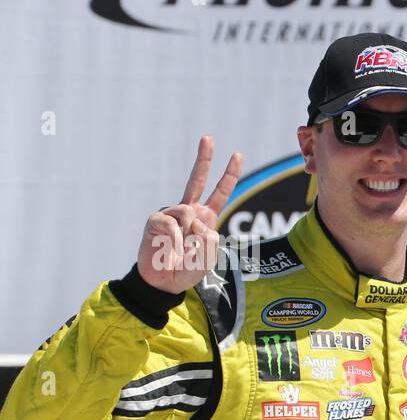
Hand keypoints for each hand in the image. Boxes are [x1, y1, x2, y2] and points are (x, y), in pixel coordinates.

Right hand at [137, 136, 243, 293]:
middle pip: (197, 180)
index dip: (229, 175)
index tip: (237, 154)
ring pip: (188, 211)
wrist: (164, 282)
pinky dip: (175, 242)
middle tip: (208, 137)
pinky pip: (172, 224)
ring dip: (189, 235)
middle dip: (204, 158)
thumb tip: (198, 221)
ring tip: (181, 252)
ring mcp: (172, 213)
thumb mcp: (207, 258)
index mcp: (206, 218)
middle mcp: (189, 211)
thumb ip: (210, 241)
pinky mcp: (157, 219)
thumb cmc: (187, 270)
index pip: (220, 192)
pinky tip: (170, 253)